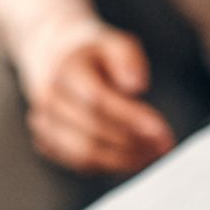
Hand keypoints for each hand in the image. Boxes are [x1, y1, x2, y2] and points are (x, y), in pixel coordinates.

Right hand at [27, 28, 175, 175]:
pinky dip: (110, 165)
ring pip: (84, 155)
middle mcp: (50, 99)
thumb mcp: (114, 43)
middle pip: (91, 131)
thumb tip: (136, 85)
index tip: (161, 129)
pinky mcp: (48, 144)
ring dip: (123, 159)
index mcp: (66, 70)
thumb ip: (127, 58)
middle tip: (164, 145)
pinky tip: (133, 157)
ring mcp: (45, 124)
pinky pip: (80, 164)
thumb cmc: (92, 56)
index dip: (130, 118)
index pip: (96, 100)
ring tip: (152, 154)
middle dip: (133, 142)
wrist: (57, 61)